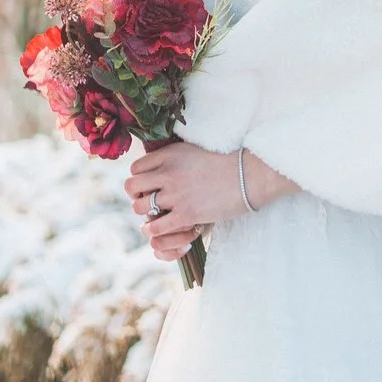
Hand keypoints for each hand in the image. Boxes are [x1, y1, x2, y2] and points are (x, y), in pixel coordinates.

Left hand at [125, 144, 295, 253]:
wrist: (250, 176)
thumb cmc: (226, 163)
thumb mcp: (195, 151)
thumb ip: (174, 159)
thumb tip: (157, 169)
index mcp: (171, 154)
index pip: (136, 168)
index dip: (139, 179)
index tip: (149, 186)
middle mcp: (169, 172)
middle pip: (132, 187)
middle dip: (137, 196)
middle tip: (149, 201)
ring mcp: (176, 194)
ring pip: (140, 208)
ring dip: (145, 214)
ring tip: (156, 215)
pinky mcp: (186, 214)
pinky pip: (156, 226)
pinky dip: (154, 230)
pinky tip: (161, 228)